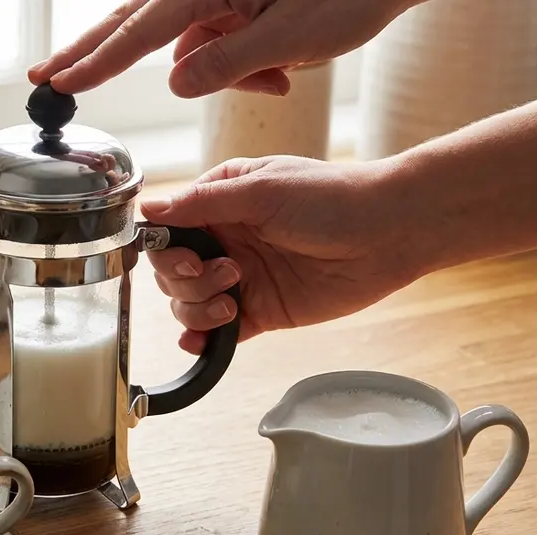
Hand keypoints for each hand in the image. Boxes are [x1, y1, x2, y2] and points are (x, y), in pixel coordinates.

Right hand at [29, 0, 417, 96]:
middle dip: (92, 54)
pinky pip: (214, 39)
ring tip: (281, 77)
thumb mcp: (291, 38)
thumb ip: (226, 62)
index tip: (59, 83)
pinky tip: (282, 66)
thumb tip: (173, 83)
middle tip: (45, 78)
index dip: (96, 63)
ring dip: (219, 70)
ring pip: (184, 41)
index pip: (140, 31)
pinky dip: (236, 62)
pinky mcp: (233, 1)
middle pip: (131, 23)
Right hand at [144, 156, 420, 353]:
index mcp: (220, 203)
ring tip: (232, 301)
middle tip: (226, 274)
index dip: (166, 250)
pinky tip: (201, 343)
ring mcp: (242, 278)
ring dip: (197, 309)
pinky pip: (218, 333)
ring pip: (189, 304)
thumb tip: (148, 210)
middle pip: (172, 272)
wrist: (388, 232)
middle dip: (186, 280)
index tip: (187, 257)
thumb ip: (201, 203)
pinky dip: (203, 341)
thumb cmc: (331, 198)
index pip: (168, 231)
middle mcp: (225, 240)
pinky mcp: (261, 312)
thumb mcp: (260, 190)